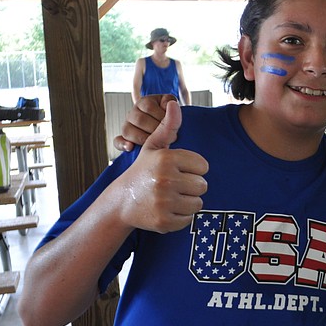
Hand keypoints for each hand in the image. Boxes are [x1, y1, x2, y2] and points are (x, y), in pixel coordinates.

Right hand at [113, 94, 174, 151]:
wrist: (165, 127)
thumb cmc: (168, 117)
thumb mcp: (170, 105)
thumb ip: (169, 101)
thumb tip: (169, 104)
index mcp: (145, 102)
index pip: (149, 107)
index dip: (162, 118)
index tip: (172, 126)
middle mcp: (133, 112)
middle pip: (139, 120)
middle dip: (155, 130)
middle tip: (168, 137)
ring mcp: (127, 125)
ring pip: (128, 131)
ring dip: (144, 138)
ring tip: (156, 143)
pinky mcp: (123, 138)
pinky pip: (118, 141)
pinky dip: (123, 144)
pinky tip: (130, 147)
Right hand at [116, 101, 208, 232]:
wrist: (121, 202)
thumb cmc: (143, 171)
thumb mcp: (153, 147)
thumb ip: (167, 126)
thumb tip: (174, 103)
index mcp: (167, 159)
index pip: (203, 166)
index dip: (193, 169)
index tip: (178, 170)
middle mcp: (165, 179)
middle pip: (203, 185)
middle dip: (191, 186)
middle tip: (174, 185)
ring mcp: (164, 202)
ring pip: (198, 203)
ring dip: (188, 201)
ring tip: (171, 197)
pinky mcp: (164, 221)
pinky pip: (188, 219)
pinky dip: (181, 216)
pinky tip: (166, 209)